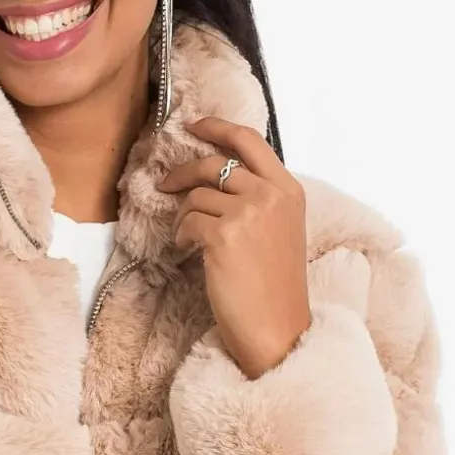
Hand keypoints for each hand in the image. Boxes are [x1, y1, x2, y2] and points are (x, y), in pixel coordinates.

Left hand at [156, 116, 311, 378]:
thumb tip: (217, 179)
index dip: (217, 127)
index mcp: (289, 190)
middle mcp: (271, 195)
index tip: (194, 124)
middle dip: (183, 172)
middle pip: (214, 163)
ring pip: (196, 195)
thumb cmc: (275, 289)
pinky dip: (181, 235)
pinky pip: (187, 221)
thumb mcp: (280, 232)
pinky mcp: (224, 236)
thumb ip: (259, 200)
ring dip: (184, 216)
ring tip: (188, 239)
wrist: (278, 330)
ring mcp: (248, 213)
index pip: (249, 141)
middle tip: (165, 184)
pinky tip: (188, 251)